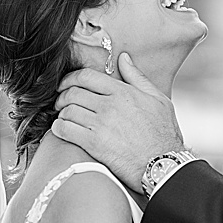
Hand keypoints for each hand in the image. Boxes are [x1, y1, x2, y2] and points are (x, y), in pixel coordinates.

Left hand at [50, 54, 185, 190]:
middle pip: (72, 93)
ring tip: (65, 118)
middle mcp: (110, 105)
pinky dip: (58, 128)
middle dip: (62, 96)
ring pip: (67, 111)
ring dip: (61, 114)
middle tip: (60, 103)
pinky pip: (64, 129)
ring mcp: (101, 124)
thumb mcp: (157, 99)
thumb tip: (123, 58)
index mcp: (123, 92)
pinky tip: (62, 130)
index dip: (70, 79)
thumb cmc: (163, 133)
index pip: (86, 76)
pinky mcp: (93, 143)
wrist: (163, 164)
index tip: (65, 85)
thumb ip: (137, 77)